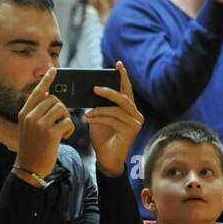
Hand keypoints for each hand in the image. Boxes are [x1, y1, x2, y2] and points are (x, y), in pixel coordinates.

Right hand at [15, 67, 73, 177]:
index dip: (46, 81)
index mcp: (24, 114)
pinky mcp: (50, 134)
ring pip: (62, 109)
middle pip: (54, 100)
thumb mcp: (29, 129)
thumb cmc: (33, 149)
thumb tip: (50, 98)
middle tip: (60, 122)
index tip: (53, 70)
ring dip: (66, 119)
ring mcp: (39, 125)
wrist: (29, 169)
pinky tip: (64, 137)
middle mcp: (30, 117)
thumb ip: (36, 114)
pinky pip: (68, 122)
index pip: (37, 92)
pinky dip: (69, 129)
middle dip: (62, 109)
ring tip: (61, 131)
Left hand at [85, 61, 143, 176]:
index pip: (127, 90)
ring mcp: (135, 123)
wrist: (106, 159)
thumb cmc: (103, 138)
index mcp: (129, 110)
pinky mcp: (131, 131)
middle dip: (108, 91)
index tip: (118, 64)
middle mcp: (136, 115)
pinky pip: (113, 119)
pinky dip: (99, 118)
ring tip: (87, 112)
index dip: (123, 76)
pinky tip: (89, 118)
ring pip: (116, 109)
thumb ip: (99, 106)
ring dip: (99, 109)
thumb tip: (91, 92)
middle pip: (123, 97)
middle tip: (94, 88)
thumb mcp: (99, 118)